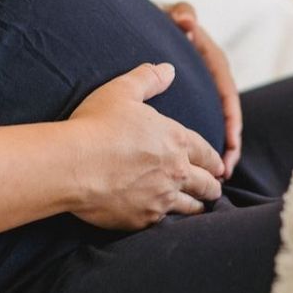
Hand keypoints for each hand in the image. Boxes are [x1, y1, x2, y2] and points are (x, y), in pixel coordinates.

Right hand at [67, 63, 224, 229]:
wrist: (72, 165)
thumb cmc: (96, 124)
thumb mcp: (122, 90)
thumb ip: (148, 78)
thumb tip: (168, 69)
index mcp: (177, 140)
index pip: (207, 153)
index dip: (215, 160)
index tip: (220, 166)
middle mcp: (176, 171)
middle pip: (207, 184)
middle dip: (213, 186)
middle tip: (215, 188)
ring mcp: (161, 198)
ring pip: (192, 208)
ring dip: (198, 206)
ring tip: (199, 207)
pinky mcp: (143, 219)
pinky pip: (165, 224)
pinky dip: (169, 222)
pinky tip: (168, 221)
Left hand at [161, 2, 242, 177]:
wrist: (138, 21)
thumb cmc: (157, 18)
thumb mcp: (170, 13)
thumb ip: (181, 13)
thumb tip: (187, 21)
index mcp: (210, 60)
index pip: (227, 92)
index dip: (231, 119)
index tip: (231, 141)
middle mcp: (209, 79)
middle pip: (225, 117)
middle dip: (228, 146)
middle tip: (224, 172)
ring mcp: (200, 92)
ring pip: (213, 127)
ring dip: (215, 154)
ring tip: (214, 180)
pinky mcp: (187, 102)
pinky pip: (196, 127)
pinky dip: (196, 149)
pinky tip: (189, 169)